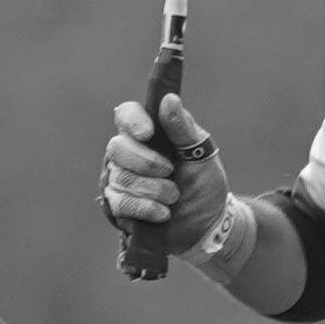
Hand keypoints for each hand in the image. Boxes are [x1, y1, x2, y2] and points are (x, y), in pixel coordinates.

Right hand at [99, 94, 233, 260]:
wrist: (207, 224)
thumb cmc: (203, 183)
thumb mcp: (201, 155)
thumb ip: (183, 129)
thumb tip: (169, 99)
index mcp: (148, 133)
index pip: (126, 115)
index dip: (133, 122)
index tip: (148, 133)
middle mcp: (128, 153)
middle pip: (117, 148)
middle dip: (146, 163)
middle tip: (170, 171)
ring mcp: (119, 179)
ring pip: (120, 177)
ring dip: (154, 189)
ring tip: (174, 196)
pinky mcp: (117, 205)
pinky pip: (121, 202)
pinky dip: (146, 207)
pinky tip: (164, 212)